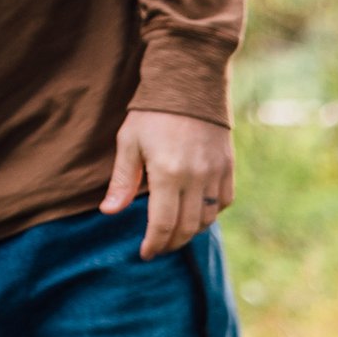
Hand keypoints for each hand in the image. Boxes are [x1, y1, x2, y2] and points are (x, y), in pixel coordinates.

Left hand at [101, 109, 234, 259]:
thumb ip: (123, 181)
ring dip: (191, 231)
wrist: (189, 83)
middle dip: (171, 243)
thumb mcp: (129, 143)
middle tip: (158, 248)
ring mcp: (215, 173)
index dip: (154, 244)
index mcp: (167, 173)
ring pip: (207, 219)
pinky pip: (222, 202)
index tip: (146, 253)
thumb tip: (110, 211)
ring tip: (176, 233)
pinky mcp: (228, 167)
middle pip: (186, 227)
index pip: (162, 224)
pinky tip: (196, 212)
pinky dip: (210, 213)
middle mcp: (195, 178)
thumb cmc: (152, 112)